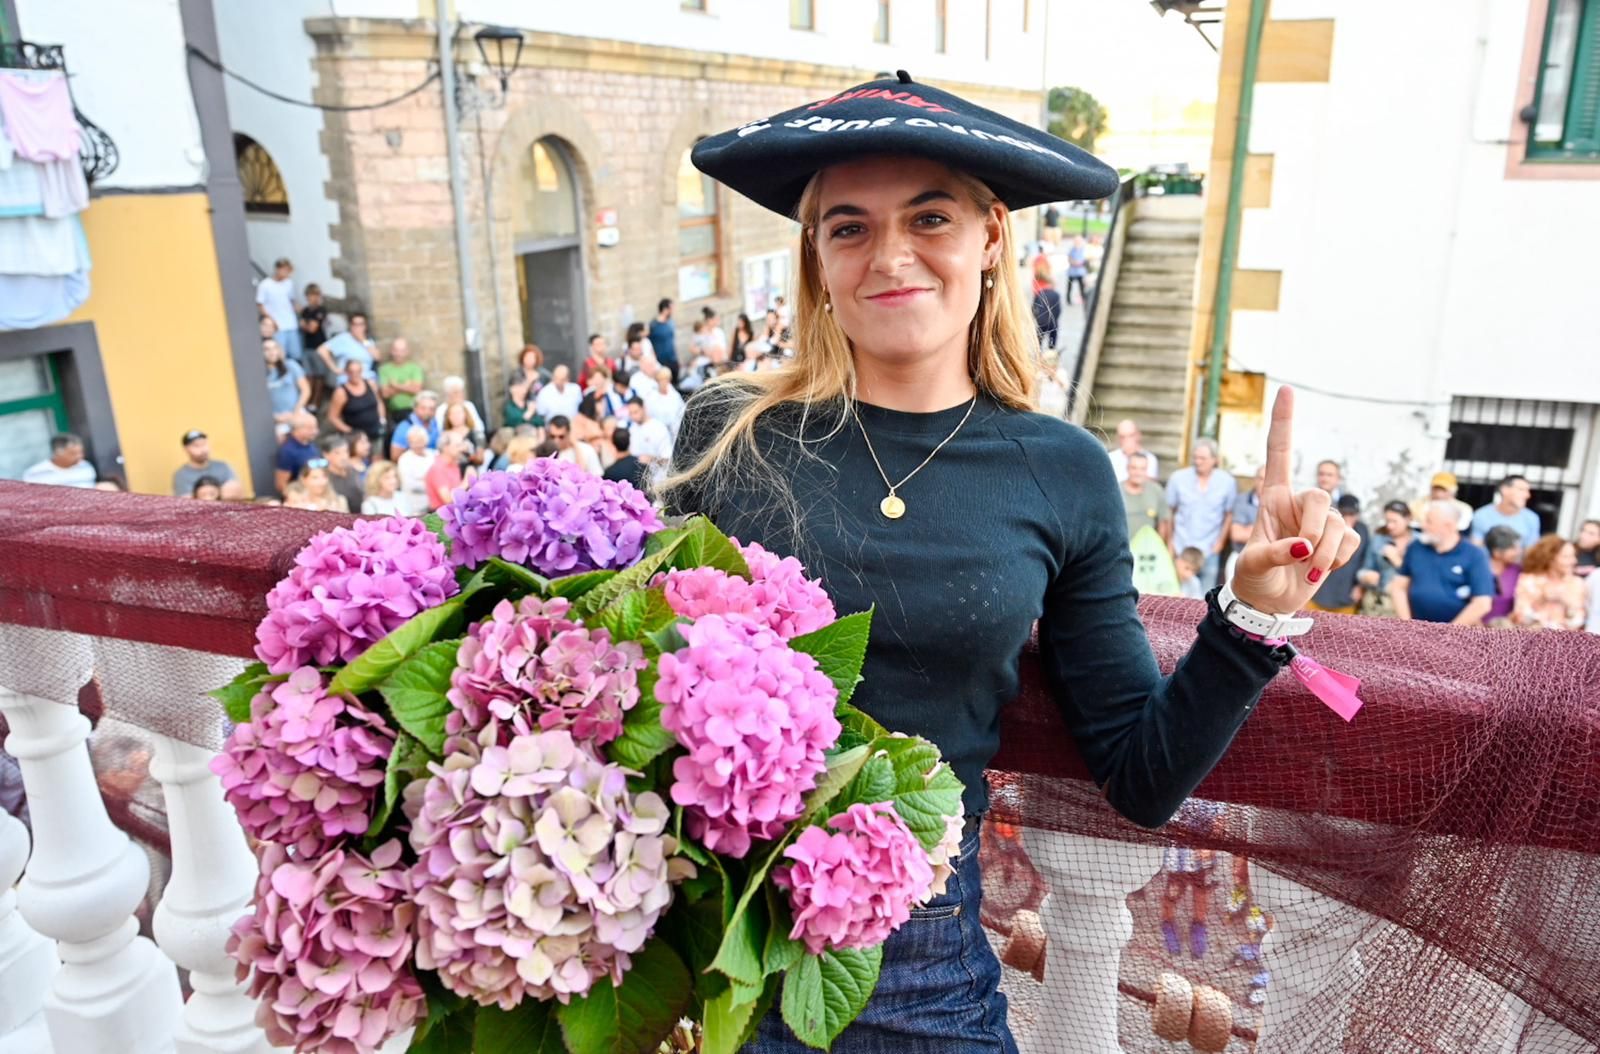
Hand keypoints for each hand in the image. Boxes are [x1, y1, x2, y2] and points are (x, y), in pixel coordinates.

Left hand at [1230, 387, 1360, 612]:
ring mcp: (1320, 523)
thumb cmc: (1252, 577)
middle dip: (1314, 530)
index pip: (1279, 453)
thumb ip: (1272, 553)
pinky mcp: (1337, 542)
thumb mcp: (1251, 565)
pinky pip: (1351, 541)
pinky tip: (1318, 570)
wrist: (1266, 603)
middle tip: (1301, 555)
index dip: (1283, 422)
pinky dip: (1337, 560)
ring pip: (1339, 526)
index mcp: (1271, 497)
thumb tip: (1302, 547)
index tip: (1285, 390)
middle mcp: (1298, 504)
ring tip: (1304, 571)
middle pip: (1320, 496)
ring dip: (1324, 554)